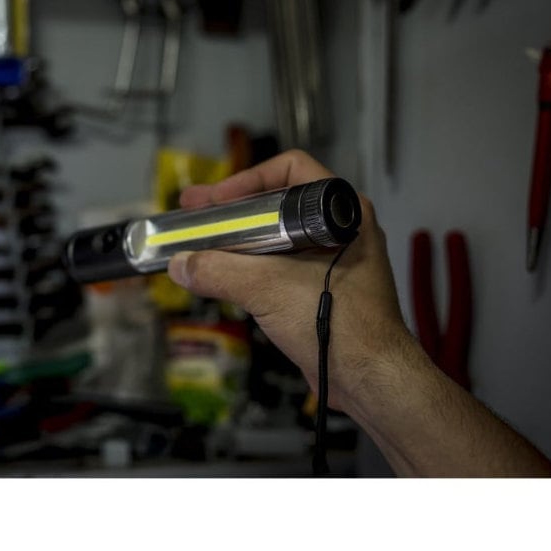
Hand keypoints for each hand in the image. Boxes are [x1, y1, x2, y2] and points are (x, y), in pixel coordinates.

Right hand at [167, 149, 415, 409]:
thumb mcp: (268, 288)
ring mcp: (334, 262)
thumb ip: (218, 271)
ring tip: (202, 243)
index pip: (290, 171)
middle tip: (195, 211)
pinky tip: (224, 274)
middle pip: (279, 204)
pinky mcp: (323, 291)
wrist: (371, 380)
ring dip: (239, 240)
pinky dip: (252, 266)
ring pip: (278, 238)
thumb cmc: (340, 325)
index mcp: (344, 213)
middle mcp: (342, 231)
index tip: (214, 200)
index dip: (246, 181)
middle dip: (233, 211)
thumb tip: (180, 264)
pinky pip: (281, 266)